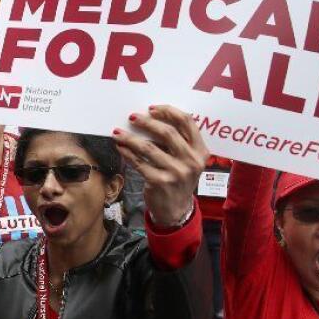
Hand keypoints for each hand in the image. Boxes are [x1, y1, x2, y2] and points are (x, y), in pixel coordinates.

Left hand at [114, 105, 207, 226]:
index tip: (152, 108)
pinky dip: (127, 153)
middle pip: (167, 132)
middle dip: (146, 122)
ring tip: (118, 133)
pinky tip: (120, 147)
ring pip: (148, 147)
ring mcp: (176, 172)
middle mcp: (191, 161)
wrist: (175, 209)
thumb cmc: (178, 179)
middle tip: (132, 117)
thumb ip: (178, 142)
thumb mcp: (187, 160)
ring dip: (130, 138)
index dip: (168, 112)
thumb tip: (150, 119)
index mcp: (200, 151)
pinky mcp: (160, 182)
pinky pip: (139, 162)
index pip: (187, 122)